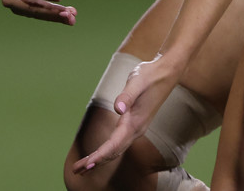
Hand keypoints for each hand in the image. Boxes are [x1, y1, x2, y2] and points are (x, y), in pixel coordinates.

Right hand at [0, 0, 76, 24]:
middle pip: (31, 6)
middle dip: (50, 11)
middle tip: (68, 13)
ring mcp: (16, 5)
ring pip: (36, 13)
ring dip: (54, 16)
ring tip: (72, 18)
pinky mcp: (23, 9)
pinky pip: (39, 13)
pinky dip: (54, 15)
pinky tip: (69, 16)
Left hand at [72, 55, 177, 174]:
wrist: (167, 72)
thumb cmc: (150, 75)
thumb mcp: (137, 81)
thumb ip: (126, 95)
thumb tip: (117, 109)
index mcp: (135, 121)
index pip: (115, 144)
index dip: (100, 155)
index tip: (87, 164)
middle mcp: (137, 129)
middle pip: (114, 151)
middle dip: (96, 162)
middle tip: (76, 170)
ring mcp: (137, 128)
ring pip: (117, 149)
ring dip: (101, 159)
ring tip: (83, 167)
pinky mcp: (136, 124)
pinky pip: (120, 143)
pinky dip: (108, 151)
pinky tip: (101, 154)